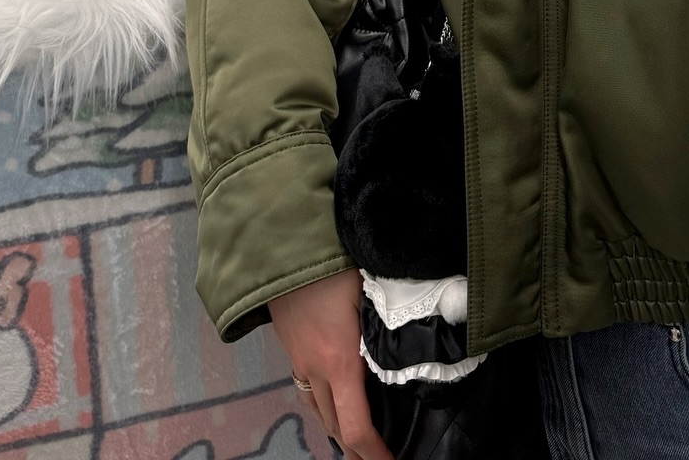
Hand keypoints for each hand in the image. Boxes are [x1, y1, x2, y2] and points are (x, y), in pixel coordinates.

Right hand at [268, 270, 391, 459]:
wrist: (282, 248)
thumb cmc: (331, 268)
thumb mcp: (367, 295)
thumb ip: (383, 329)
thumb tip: (406, 351)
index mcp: (340, 363)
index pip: (356, 428)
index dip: (374, 454)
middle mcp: (317, 371)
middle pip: (336, 429)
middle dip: (358, 453)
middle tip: (379, 459)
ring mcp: (300, 362)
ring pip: (319, 413)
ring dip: (340, 433)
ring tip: (358, 444)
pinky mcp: (292, 350)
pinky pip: (307, 393)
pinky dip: (323, 410)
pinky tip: (333, 406)